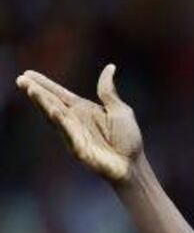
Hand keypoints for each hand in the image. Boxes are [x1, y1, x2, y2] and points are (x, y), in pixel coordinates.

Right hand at [16, 64, 142, 182]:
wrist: (133, 164)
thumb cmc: (127, 139)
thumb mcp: (119, 110)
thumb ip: (108, 91)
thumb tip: (110, 67)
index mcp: (84, 110)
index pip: (60, 94)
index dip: (45, 84)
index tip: (28, 73)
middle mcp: (75, 121)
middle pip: (52, 103)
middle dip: (37, 92)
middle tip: (21, 80)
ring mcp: (75, 135)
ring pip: (56, 117)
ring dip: (43, 104)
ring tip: (32, 90)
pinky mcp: (79, 149)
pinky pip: (69, 134)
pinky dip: (62, 123)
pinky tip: (53, 111)